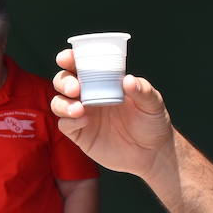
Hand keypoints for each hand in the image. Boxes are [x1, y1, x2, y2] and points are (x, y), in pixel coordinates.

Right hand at [50, 48, 173, 180]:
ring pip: (58, 102)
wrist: (152, 153)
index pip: (81, 65)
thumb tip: (128, 80)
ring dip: (63, 103)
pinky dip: (69, 121)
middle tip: (75, 89)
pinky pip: (65, 125)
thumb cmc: (152, 122)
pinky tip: (83, 120)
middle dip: (63, 81)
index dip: (69, 59)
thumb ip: (143, 90)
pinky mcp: (80, 134)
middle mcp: (89, 95)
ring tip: (79, 109)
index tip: (66, 59)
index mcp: (103, 81)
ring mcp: (83, 114)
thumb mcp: (153, 104)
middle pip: (63, 81)